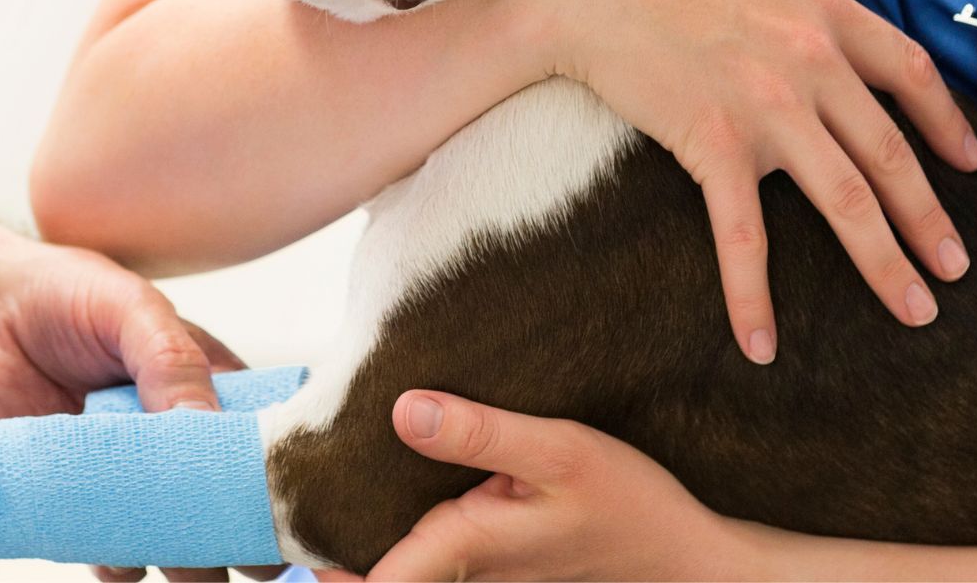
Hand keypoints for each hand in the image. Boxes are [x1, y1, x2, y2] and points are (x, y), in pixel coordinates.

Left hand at [0, 240, 270, 582]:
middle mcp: (181, 440)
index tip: (277, 500)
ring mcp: (134, 477)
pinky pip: (116, 555)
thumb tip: (210, 426)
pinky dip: (121, 564)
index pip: (265, 442)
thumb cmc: (63, 297)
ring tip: (178, 560)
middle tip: (236, 548)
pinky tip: (115, 554)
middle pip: (230, 504)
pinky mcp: (85, 505)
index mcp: (212, 386)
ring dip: (186, 560)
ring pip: (181, 540)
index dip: (275, 475)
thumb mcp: (129, 310)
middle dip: (239, 534)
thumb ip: (173, 361)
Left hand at [320, 392, 745, 580]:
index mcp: (464, 547)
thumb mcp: (560, 451)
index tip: (287, 534)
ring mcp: (480, 574)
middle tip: (288, 501)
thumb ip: (481, 433)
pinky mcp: (495, 562)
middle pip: (375, 574)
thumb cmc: (630, 504)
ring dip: (359, 541)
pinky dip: (399, 535)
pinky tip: (385, 485)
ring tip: (320, 491)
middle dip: (329, 551)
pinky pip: (431, 555)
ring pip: (403, 564)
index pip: (374, 582)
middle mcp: (464, 571)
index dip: (322, 568)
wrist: (689, 557)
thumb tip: (402, 409)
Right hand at [498, 0, 976, 361]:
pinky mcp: (711, 143)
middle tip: (953, 268)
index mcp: (818, 7)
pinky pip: (743, 234)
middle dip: (930, 218)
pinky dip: (754, 294)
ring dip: (887, 262)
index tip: (966, 163)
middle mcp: (809, 63)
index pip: (905, 71)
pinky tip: (762, 342)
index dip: (944, 122)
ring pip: (848, 199)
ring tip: (914, 307)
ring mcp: (767, 108)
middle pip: (892, 152)